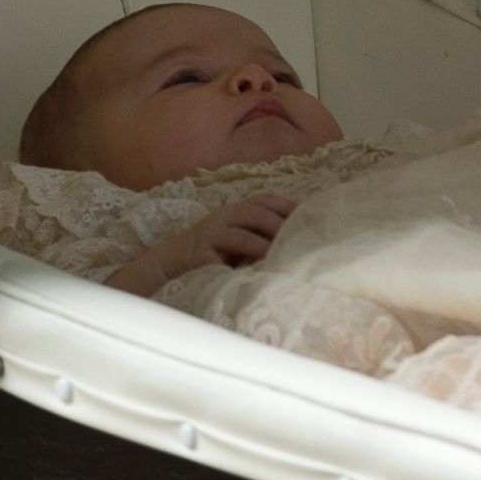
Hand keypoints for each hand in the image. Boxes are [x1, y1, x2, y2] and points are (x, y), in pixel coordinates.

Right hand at [156, 194, 295, 277]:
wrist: (173, 261)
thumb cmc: (215, 249)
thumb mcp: (238, 235)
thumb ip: (260, 233)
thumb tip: (299, 238)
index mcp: (236, 210)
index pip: (264, 200)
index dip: (285, 206)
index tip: (307, 216)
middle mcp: (224, 217)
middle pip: (254, 213)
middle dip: (276, 225)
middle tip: (297, 240)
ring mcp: (210, 236)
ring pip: (239, 237)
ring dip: (260, 247)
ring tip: (276, 258)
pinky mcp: (199, 257)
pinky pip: (218, 262)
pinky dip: (233, 269)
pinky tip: (249, 279)